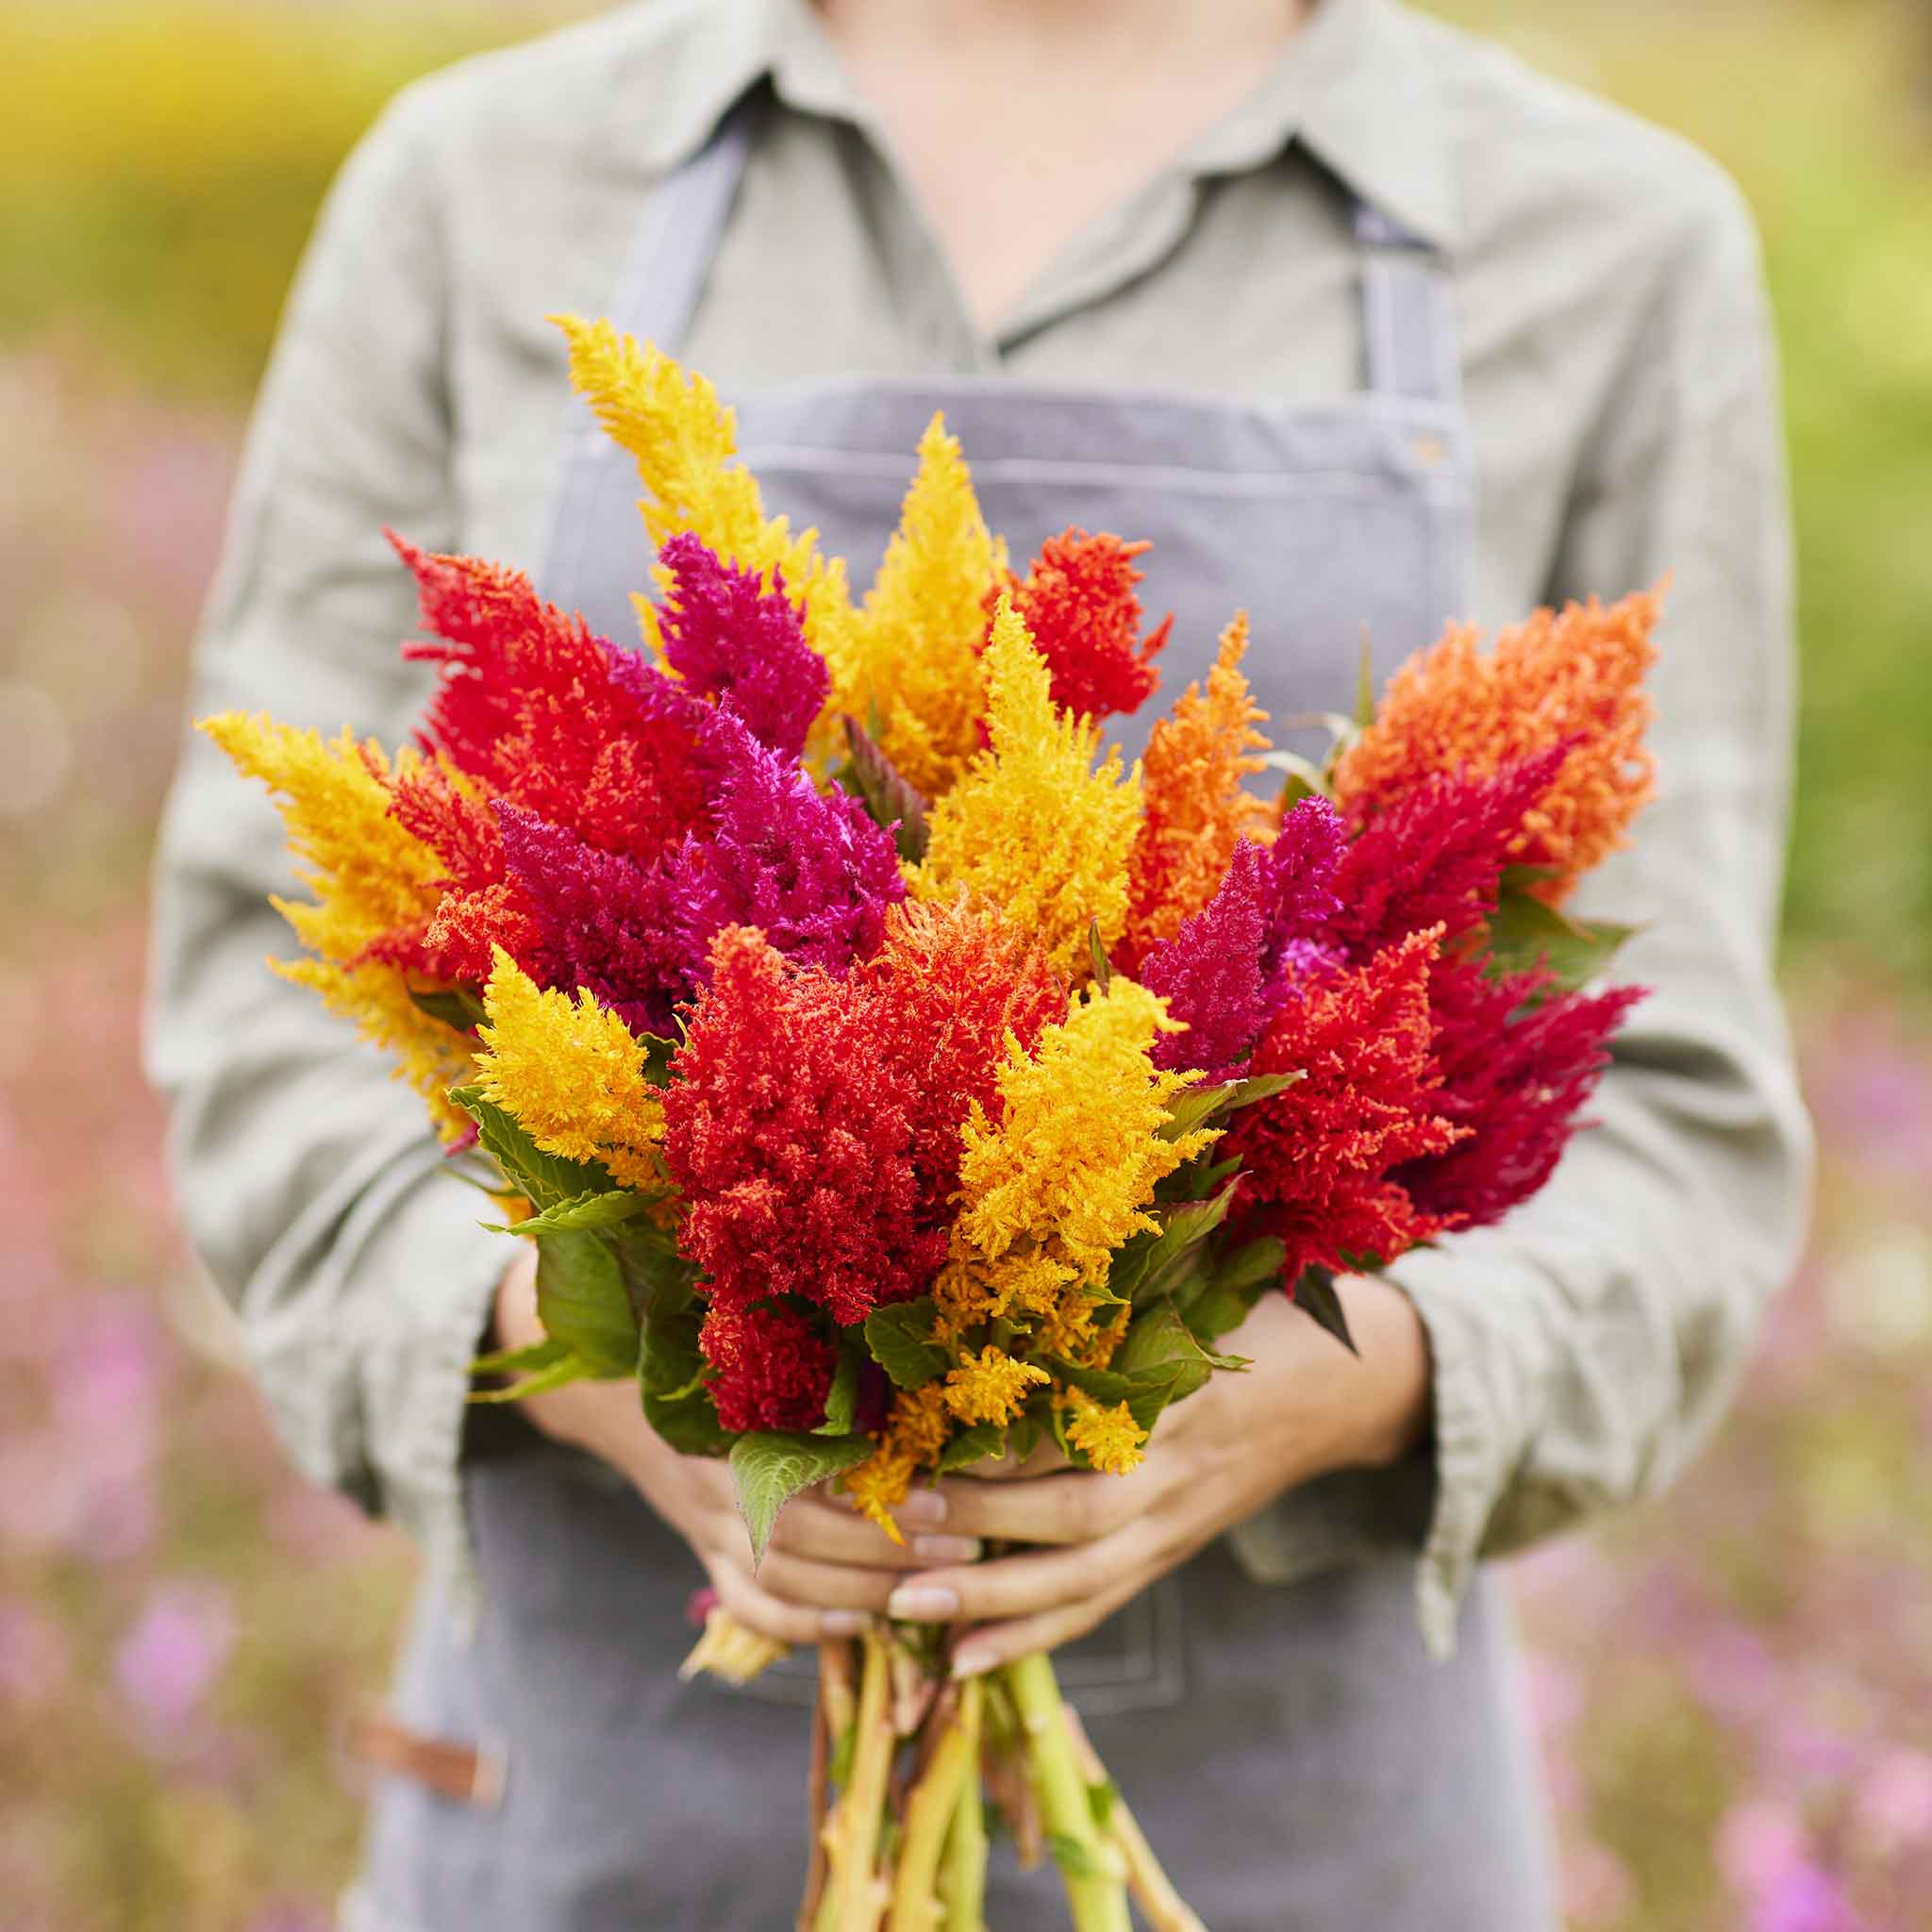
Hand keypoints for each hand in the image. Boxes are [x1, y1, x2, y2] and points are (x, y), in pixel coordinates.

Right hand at [492, 1253, 980, 1646]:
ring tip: (929, 1586)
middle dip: (888, 1547)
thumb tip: (916, 1369)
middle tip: (964, 1543)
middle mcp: (715, 1481)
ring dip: (859, 1590)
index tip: (949, 1497)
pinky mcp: (702, 1551)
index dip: (880, 1494)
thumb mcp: (754, 1345)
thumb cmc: (706, 1350)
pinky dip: (803, 1622)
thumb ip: (819, 1360)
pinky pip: (749, 1604)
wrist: (613, 1385)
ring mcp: (704, 1524)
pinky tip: (858, 1624)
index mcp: (732, 1421)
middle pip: (805, 1537)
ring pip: (782, 1579)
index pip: (813, 1473)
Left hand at [880, 1277, 1433, 1675]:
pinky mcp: (1170, 1554)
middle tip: (901, 1511)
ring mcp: (1178, 1522)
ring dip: (990, 1600)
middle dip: (984, 1519)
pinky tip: (960, 1658)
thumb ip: (1109, 1288)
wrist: (1344, 1387)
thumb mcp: (1191, 1285)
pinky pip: (1099, 1606)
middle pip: (1079, 1512)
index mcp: (1184, 1386)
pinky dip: (1029, 1638)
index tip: (931, 1433)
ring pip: (1084, 1578)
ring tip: (902, 1605)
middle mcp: (1181, 1467)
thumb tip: (997, 1254)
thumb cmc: (1253, 1313)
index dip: (1013, 1438)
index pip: (1088, 1423)